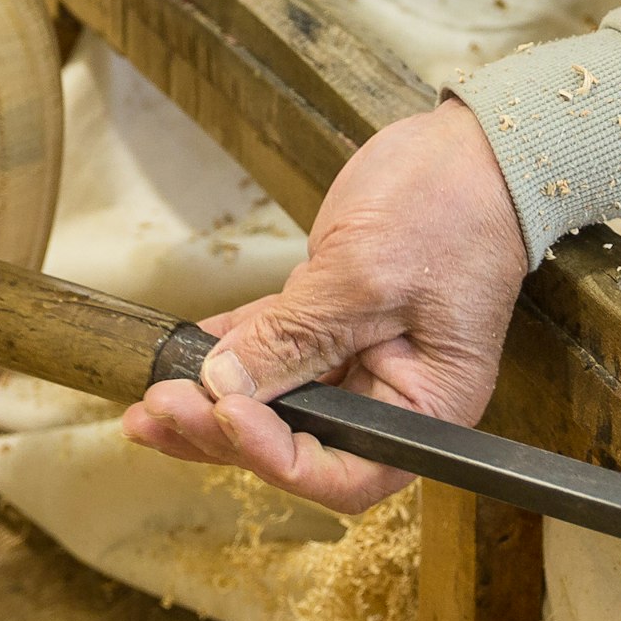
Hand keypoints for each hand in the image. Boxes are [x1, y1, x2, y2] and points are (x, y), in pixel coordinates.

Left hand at [121, 106, 528, 511]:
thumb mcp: (368, 277)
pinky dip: (225, 349)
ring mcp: (356, 352)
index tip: (225, 415)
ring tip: (147, 403)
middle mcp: (390, 393)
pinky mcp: (329, 311)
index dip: (278, 456)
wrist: (473, 149)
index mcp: (425, 409)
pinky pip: (270, 344)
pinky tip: (179, 352)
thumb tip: (224, 384)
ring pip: (274, 398)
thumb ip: (297, 335)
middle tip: (163, 407)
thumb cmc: (454, 212)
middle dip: (225, 431)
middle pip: (299, 439)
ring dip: (210, 400)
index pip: (345, 471)